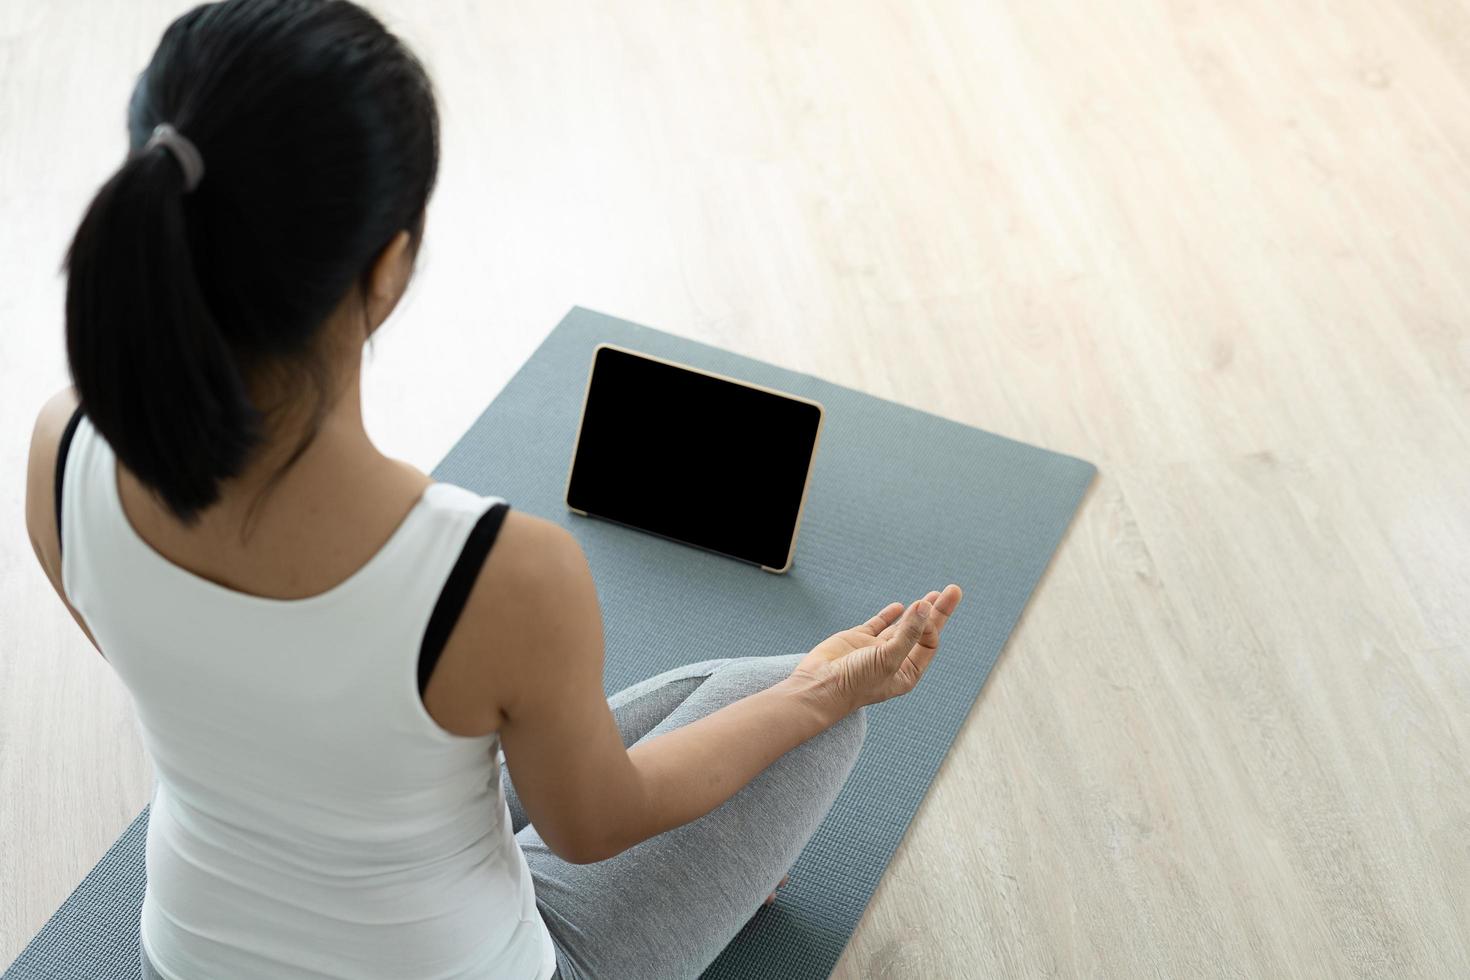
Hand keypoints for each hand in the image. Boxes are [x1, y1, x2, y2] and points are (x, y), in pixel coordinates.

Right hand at [789, 584, 963, 717]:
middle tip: (953, 590)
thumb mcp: (888, 658)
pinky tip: (900, 606)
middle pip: (922, 631)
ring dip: (917, 610)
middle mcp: (894, 660)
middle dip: (937, 611)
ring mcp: (876, 648)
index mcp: (906, 673)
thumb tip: (925, 606)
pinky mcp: (858, 639)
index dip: (931, 625)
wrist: (819, 686)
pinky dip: (889, 615)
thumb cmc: (857, 682)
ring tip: (934, 594)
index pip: (928, 644)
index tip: (924, 613)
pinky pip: (878, 624)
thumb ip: (908, 632)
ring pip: (902, 625)